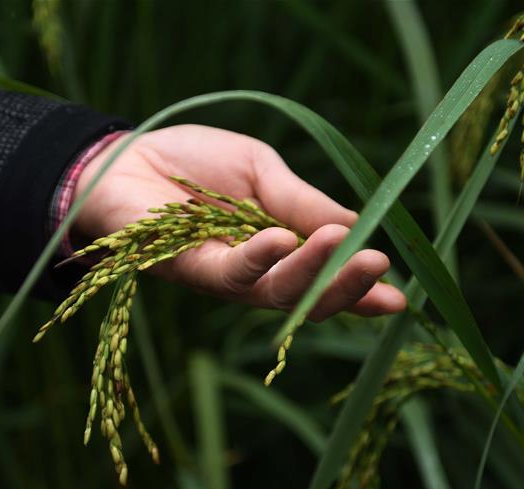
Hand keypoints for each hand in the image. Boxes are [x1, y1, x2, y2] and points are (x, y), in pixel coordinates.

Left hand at [73, 125, 405, 320]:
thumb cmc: (193, 163)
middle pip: (307, 295)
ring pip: (275, 291)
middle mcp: (255, 273)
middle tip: (380, 268)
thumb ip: (301, 202)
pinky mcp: (189, 269)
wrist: (125, 156)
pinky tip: (279, 240)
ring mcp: (223, 277)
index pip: (325, 276)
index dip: (360, 290)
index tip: (397, 294)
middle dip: (346, 285)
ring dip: (311, 272)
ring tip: (344, 247)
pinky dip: (258, 256)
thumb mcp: (260, 171)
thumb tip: (355, 226)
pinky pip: (230, 272)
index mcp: (279, 248)